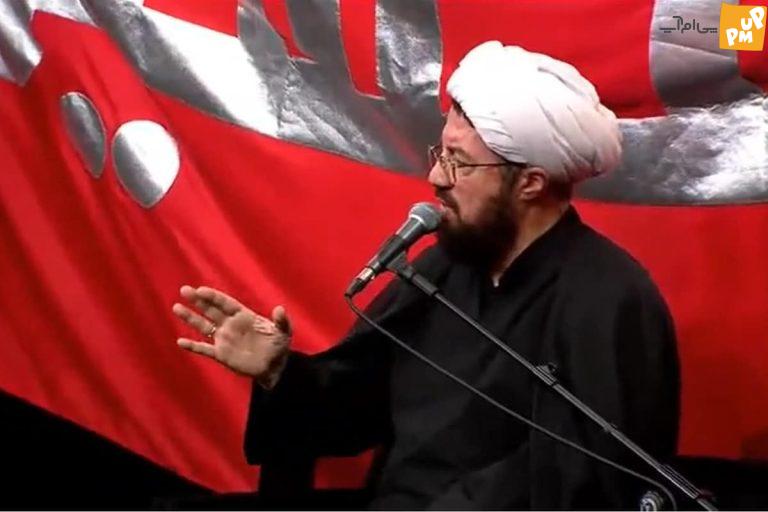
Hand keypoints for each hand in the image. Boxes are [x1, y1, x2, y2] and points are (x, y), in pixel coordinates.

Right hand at [173, 285, 291, 387]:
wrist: (275, 367)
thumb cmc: (280, 346)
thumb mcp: (284, 331)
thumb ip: (281, 320)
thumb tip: (280, 309)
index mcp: (244, 316)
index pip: (226, 303)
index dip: (213, 297)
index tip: (200, 290)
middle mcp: (231, 325)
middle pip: (211, 310)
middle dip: (198, 301)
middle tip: (184, 290)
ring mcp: (225, 339)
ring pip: (204, 326)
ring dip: (191, 318)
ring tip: (177, 307)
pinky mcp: (221, 354)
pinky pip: (204, 349)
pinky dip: (193, 346)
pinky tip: (180, 341)